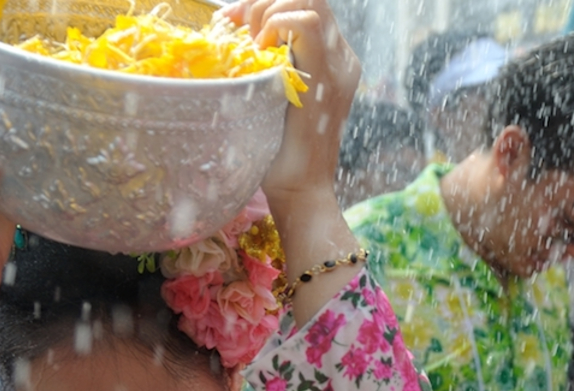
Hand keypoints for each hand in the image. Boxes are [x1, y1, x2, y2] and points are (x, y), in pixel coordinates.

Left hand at [217, 0, 359, 222]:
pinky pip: (307, 23)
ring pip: (309, 1)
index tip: (231, 21)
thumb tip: (231, 37)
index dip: (265, 2)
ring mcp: (339, 66)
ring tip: (249, 41)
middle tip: (234, 27)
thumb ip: (266, 65)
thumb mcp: (271, 95)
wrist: (300, 188)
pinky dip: (276, 22)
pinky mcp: (327, 78)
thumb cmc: (278, 150)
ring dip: (268, 10)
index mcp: (332, 60)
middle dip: (263, 2)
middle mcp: (342, 58)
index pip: (305, 4)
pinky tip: (258, 47)